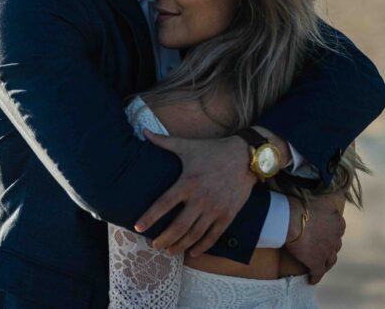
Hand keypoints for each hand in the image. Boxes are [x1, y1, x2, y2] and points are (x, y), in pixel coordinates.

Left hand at [134, 130, 256, 255]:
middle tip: (155, 245)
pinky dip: (202, 247)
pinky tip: (192, 252)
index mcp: (187, 182)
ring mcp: (215, 209)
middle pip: (178, 226)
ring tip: (170, 251)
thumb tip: (143, 132)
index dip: (150, 217)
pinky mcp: (228, 215)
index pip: (164, 204)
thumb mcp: (188, 145)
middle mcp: (200, 198)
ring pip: (194, 235)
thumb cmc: (213, 150)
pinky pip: (213, 236)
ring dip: (180, 246)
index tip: (138, 227)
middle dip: (164, 239)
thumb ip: (164, 142)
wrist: (246, 157)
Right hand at [284, 195, 345, 283]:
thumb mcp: (319, 198)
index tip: (329, 233)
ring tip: (321, 265)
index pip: (340, 228)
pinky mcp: (316, 262)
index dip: (334, 232)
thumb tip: (330, 196)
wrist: (292, 218)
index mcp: (337, 220)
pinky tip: (311, 280)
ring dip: (327, 262)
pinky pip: (318, 272)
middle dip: (331, 247)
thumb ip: (326, 201)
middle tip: (323, 248)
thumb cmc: (302, 205)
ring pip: (331, 259)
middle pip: (336, 245)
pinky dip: (316, 277)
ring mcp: (327, 251)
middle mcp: (336, 237)